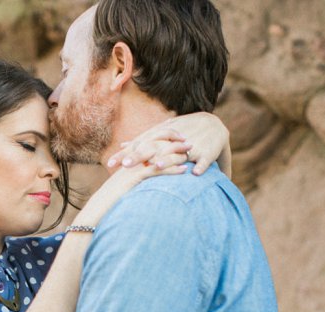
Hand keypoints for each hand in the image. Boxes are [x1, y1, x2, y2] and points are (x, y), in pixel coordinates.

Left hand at [109, 113, 231, 177]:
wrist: (214, 124)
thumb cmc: (183, 132)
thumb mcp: (162, 134)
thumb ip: (142, 141)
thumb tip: (122, 146)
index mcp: (161, 138)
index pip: (138, 147)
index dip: (124, 155)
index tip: (110, 165)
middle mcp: (172, 141)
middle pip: (152, 148)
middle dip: (139, 156)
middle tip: (125, 165)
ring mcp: (190, 146)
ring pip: (177, 153)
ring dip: (167, 160)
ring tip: (156, 167)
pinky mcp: (207, 152)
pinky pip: (204, 160)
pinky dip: (200, 167)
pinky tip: (194, 173)